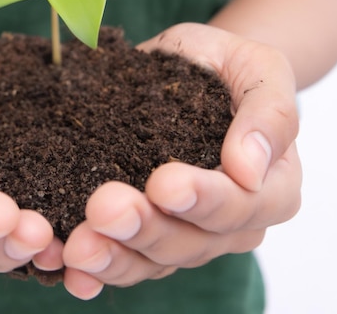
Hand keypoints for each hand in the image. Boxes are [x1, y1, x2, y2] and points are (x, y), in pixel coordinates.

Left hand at [61, 23, 301, 298]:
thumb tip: (249, 171)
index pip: (241, 206)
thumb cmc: (228, 67)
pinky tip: (67, 268)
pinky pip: (123, 259)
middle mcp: (229, 224)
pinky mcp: (145, 235)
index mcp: (269, 188)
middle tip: (104, 210)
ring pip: (152, 260)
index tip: (163, 184)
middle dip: (146, 228)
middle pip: (190, 242)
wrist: (190, 68)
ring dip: (113, 256)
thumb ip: (268, 113)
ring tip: (77, 246)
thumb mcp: (259, 70)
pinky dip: (94, 269)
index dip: (203, 200)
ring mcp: (185, 234)